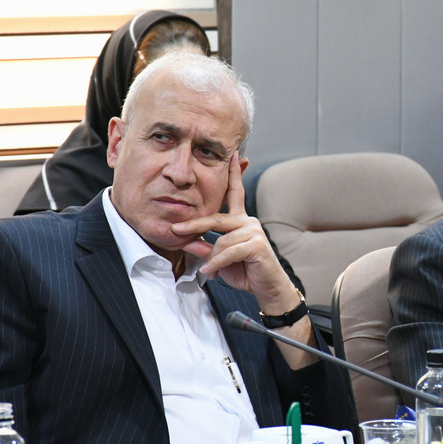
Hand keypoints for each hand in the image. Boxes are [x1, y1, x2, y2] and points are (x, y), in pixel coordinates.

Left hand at [171, 152, 295, 313]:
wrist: (267, 288)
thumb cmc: (245, 272)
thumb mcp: (219, 260)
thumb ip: (205, 249)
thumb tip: (187, 242)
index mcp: (240, 221)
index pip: (235, 193)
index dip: (234, 174)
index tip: (233, 155)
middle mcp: (248, 221)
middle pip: (216, 218)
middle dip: (194, 225)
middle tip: (175, 228)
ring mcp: (254, 231)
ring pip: (221, 240)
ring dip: (212, 258)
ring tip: (209, 272)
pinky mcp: (257, 244)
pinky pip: (229, 251)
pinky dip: (217, 263)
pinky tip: (211, 273)